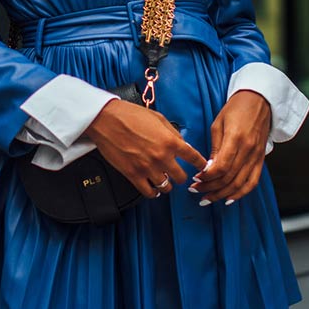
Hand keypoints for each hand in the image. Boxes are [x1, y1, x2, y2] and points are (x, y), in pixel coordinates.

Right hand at [84, 99, 206, 198]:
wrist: (107, 119)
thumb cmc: (130, 115)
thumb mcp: (159, 118)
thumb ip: (173, 133)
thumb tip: (182, 145)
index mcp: (170, 141)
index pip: (194, 158)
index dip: (200, 164)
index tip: (201, 167)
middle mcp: (161, 157)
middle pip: (181, 177)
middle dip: (181, 176)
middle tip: (177, 173)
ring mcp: (147, 168)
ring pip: (166, 187)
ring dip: (166, 184)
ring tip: (164, 180)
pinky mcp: (133, 175)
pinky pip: (149, 192)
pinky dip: (153, 192)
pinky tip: (153, 189)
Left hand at [191, 91, 270, 203]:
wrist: (259, 101)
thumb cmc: (236, 109)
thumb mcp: (218, 124)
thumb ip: (215, 148)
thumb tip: (208, 168)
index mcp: (236, 138)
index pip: (222, 166)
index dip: (207, 177)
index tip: (196, 179)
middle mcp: (248, 150)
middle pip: (229, 178)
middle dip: (210, 188)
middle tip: (196, 190)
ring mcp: (256, 156)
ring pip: (240, 184)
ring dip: (222, 194)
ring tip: (208, 198)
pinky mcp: (261, 159)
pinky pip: (253, 182)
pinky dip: (241, 193)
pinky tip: (229, 198)